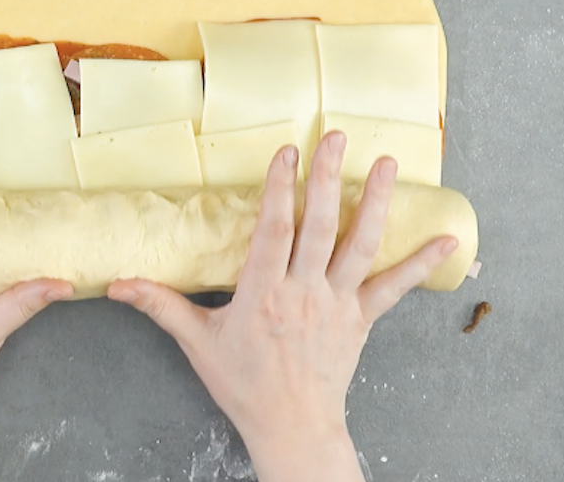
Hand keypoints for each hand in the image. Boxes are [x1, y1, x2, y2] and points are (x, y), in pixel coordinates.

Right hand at [108, 132, 457, 481]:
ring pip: (359, 245)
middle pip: (320, 224)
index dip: (280, 187)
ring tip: (386, 164)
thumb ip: (160, 305)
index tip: (287, 151)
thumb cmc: (243, 384)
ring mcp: (337, 304)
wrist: (290, 426)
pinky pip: (393, 287)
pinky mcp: (361, 319)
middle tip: (337, 136)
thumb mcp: (197, 342)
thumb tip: (116, 283)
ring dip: (375, 202)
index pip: (273, 228)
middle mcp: (304, 292)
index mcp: (263, 293)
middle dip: (328, 177)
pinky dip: (420, 263)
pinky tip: (447, 240)